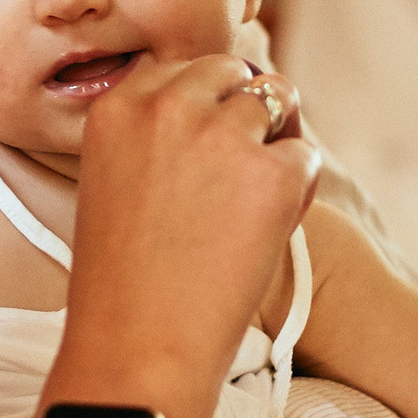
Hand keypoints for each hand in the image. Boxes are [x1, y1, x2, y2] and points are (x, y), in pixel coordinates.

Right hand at [58, 57, 323, 417]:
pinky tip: (270, 229)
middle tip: (242, 169)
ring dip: (277, 140)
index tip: (204, 146)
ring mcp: (222, 135)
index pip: (180, 69)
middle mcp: (168, 105)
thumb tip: (217, 112)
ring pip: (278, 99)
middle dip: (245, 110)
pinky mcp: (274, 173)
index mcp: (118, 107)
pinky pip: (307, 156)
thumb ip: (151, 138)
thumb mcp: (110, 185)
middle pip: (232, 72)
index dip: (203, 104)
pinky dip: (300, 190)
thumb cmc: (121, 284)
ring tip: (259, 198)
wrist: (138, 347)